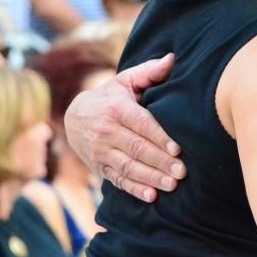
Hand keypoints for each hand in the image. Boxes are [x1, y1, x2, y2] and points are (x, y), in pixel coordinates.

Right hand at [64, 55, 185, 201]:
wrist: (73, 117)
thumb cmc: (110, 97)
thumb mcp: (125, 81)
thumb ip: (149, 72)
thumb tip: (172, 59)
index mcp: (116, 109)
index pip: (141, 124)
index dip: (159, 137)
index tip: (178, 149)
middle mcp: (106, 132)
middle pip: (137, 148)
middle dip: (160, 161)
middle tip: (182, 171)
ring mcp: (101, 152)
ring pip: (128, 167)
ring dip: (151, 178)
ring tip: (172, 185)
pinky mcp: (99, 168)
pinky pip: (118, 181)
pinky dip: (134, 190)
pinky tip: (151, 197)